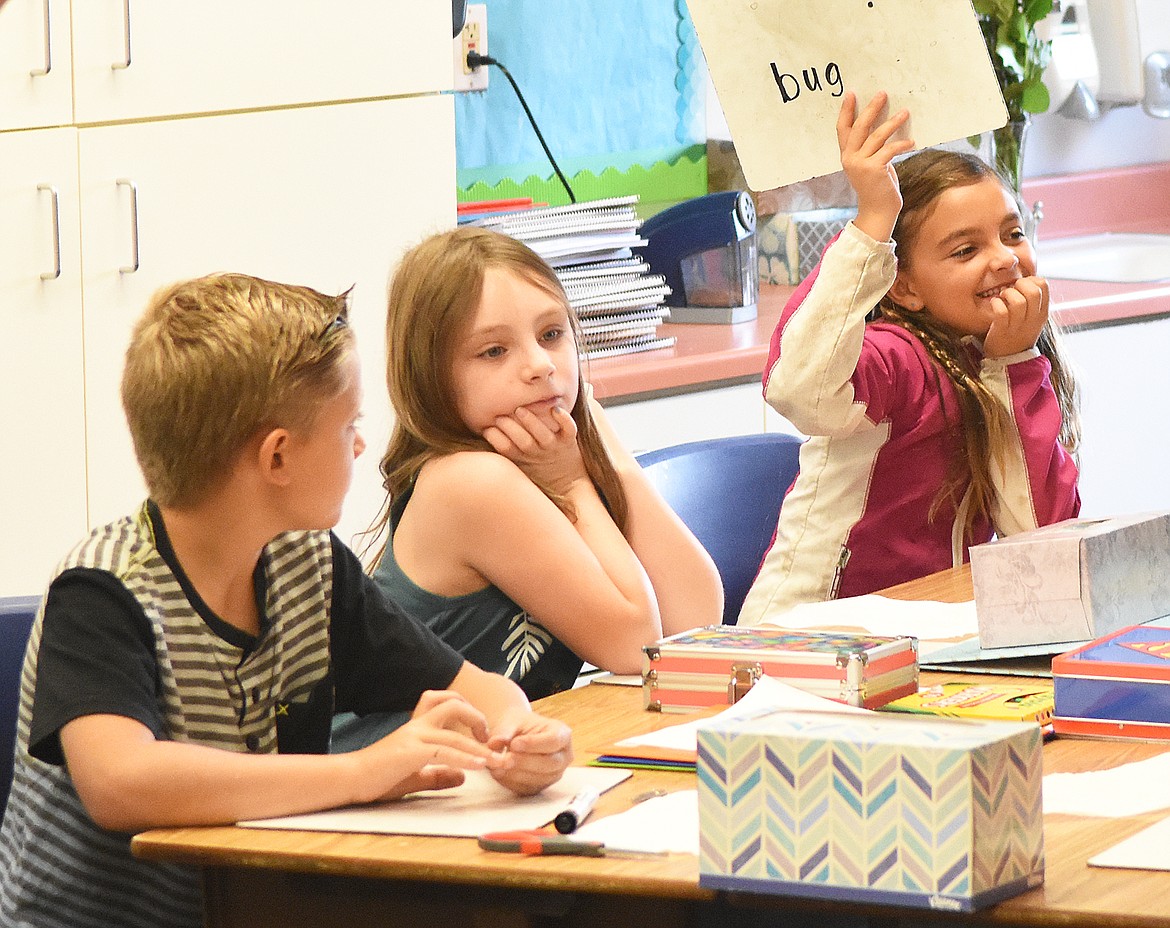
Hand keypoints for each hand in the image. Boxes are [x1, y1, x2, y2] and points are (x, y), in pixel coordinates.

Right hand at [360, 690, 508, 799]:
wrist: (349, 779)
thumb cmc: (377, 778)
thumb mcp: (415, 777)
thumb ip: (439, 776)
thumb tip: (463, 778)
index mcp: (417, 727)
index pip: (446, 703)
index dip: (468, 713)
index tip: (483, 736)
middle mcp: (417, 725)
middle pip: (453, 704)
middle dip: (477, 718)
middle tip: (489, 740)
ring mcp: (413, 736)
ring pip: (453, 730)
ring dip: (479, 746)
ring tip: (497, 760)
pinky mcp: (410, 751)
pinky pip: (444, 750)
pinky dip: (465, 758)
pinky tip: (480, 766)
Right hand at [482, 405, 588, 495]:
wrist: (569, 484)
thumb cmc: (538, 469)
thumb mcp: (518, 463)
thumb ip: (505, 448)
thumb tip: (482, 427)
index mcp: (522, 459)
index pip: (506, 450)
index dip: (495, 439)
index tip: (487, 428)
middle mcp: (538, 453)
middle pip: (524, 442)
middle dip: (511, 429)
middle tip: (500, 417)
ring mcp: (554, 447)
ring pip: (544, 435)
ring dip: (531, 422)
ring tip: (520, 410)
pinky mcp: (569, 441)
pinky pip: (569, 429)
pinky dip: (564, 419)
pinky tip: (555, 409)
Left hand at [485, 709, 573, 795]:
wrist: (516, 736)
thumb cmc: (518, 725)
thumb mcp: (511, 722)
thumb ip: (503, 732)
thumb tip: (494, 743)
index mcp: (562, 734)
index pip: (554, 741)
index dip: (534, 744)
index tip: (515, 743)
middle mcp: (563, 756)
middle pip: (550, 763)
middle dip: (525, 762)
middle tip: (505, 758)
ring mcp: (554, 774)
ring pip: (539, 779)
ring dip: (517, 774)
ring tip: (498, 765)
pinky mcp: (541, 786)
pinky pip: (528, 788)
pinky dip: (512, 782)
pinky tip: (499, 772)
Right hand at [836, 91, 914, 242]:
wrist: (878, 211)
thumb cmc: (877, 187)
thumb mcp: (869, 164)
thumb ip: (870, 148)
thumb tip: (882, 125)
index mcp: (847, 155)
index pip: (842, 129)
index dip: (846, 111)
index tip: (851, 93)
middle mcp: (850, 158)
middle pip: (859, 127)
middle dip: (871, 109)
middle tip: (882, 94)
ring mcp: (860, 164)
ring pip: (876, 136)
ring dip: (892, 123)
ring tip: (905, 112)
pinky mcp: (874, 169)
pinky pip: (889, 150)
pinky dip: (902, 144)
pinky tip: (912, 142)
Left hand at [983, 275, 1048, 358]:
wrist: (1009, 361)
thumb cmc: (1017, 334)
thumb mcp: (1032, 319)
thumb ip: (1033, 302)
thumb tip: (1028, 278)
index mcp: (1042, 313)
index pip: (1044, 285)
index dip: (1031, 279)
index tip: (1021, 286)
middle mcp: (1033, 320)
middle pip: (1033, 291)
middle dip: (1019, 284)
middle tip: (1011, 290)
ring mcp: (1017, 327)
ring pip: (1018, 301)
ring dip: (1006, 294)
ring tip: (1001, 298)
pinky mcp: (1001, 332)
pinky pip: (1001, 312)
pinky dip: (996, 304)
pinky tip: (994, 305)